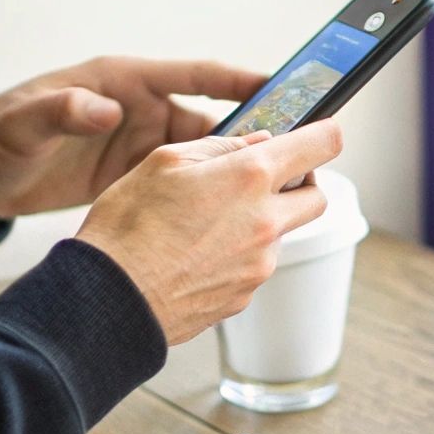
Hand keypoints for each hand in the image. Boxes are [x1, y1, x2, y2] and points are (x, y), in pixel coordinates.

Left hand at [0, 56, 265, 218]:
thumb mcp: (24, 122)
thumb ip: (61, 110)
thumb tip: (101, 109)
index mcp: (124, 83)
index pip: (196, 76)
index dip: (240, 79)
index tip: (281, 83)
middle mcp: (142, 112)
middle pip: (214, 122)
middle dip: (257, 134)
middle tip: (301, 149)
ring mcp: (142, 148)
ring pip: (207, 160)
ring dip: (237, 173)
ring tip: (278, 191)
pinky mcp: (137, 179)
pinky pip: (186, 188)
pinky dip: (210, 201)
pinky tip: (233, 219)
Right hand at [75, 120, 343, 344]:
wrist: (108, 299)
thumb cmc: (127, 227)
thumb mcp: (165, 162)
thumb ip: (220, 146)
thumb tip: (258, 142)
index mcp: (250, 177)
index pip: (321, 145)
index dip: (324, 135)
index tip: (319, 134)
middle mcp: (266, 223)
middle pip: (316, 198)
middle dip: (299, 185)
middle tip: (262, 180)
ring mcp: (259, 265)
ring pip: (280, 234)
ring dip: (258, 222)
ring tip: (203, 223)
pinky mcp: (245, 296)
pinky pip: (254, 266)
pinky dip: (236, 255)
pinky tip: (195, 253)